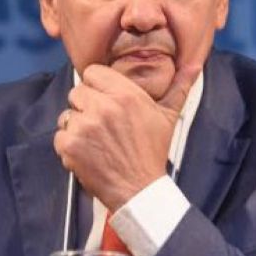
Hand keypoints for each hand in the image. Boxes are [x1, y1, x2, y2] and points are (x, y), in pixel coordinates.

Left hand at [54, 64, 199, 211]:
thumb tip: (195, 65)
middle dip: (86, 105)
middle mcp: (103, 106)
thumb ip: (179, 86)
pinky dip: (69, 145)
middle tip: (101, 124)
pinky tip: (87, 153)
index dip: (97, 85)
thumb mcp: (169, 116)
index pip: (92, 72)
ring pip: (67, 114)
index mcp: (125, 94)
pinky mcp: (70, 145)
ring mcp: (84, 126)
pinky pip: (59, 135)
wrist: (140, 189)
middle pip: (77, 91)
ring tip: (96, 140)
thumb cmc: (152, 151)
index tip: (104, 99)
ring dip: (77, 126)